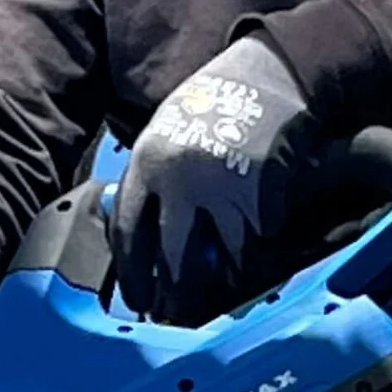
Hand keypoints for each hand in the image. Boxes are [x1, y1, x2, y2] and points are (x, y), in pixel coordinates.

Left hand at [110, 36, 318, 324]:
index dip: (132, 273)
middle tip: (173, 313)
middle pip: (172, 255)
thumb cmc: (209, 105)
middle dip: (173, 292)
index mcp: (147, 163)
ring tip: (216, 295)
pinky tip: (246, 260)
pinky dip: (251, 252)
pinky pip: (254, 238)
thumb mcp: (163, 134)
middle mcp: (180, 180)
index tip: (136, 297)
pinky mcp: (260, 193)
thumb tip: (135, 230)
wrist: (262, 78)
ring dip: (218, 280)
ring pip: (219, 256)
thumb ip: (148, 179)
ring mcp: (222, 188)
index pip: (128, 232)